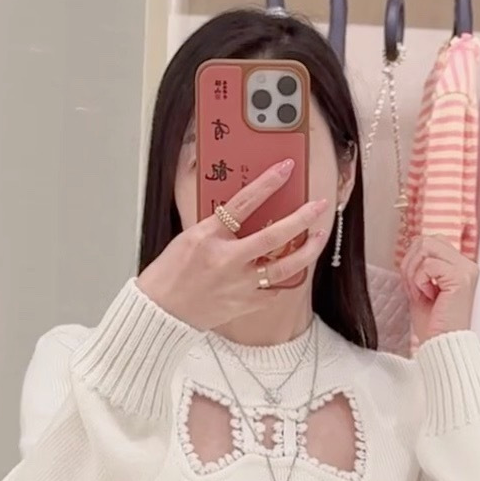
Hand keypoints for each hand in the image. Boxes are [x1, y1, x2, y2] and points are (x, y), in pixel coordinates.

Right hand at [137, 160, 330, 330]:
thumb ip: (217, 226)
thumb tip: (244, 213)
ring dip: (307, 251)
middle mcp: (228, 260)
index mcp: (209, 237)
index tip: (286, 168)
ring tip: (319, 237)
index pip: (244, 203)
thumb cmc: (169, 274)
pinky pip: (274, 291)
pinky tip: (292, 271)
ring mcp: (239, 284)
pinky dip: (283, 280)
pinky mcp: (245, 304)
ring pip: (285, 267)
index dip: (268, 183)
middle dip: (302, 218)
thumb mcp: (188, 239)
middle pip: (275, 236)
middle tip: (319, 206)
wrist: (160, 312)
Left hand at [401, 234, 478, 345]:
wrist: (443, 345)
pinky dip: (420, 280)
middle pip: (427, 240)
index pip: (431, 241)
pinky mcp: (460, 278)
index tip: (413, 284)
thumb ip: (421, 266)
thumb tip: (411, 248)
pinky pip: (429, 264)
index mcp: (460, 266)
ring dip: (414, 270)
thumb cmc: (434, 323)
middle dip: (410, 262)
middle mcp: (467, 265)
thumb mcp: (424, 287)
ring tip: (419, 291)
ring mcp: (466, 270)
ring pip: (426, 246)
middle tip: (413, 287)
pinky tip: (428, 296)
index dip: (414, 259)